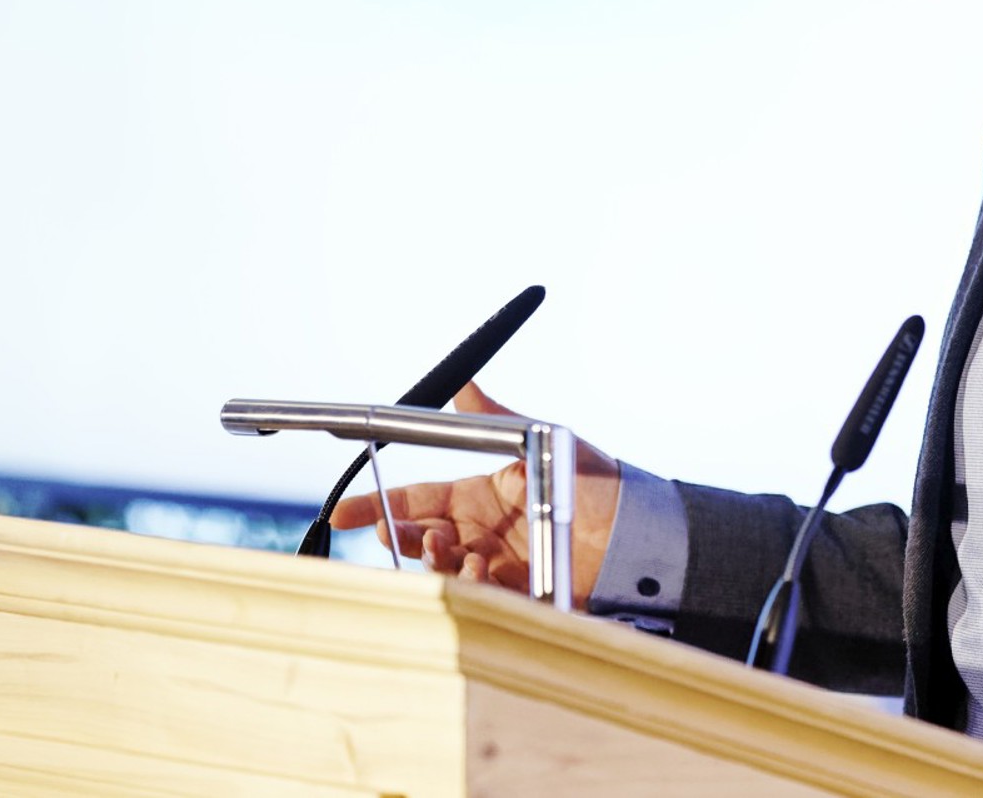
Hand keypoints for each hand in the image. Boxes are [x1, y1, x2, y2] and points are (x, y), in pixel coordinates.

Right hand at [330, 382, 622, 606]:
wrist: (640, 529)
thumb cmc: (596, 480)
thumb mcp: (543, 442)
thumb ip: (498, 418)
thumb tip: (466, 385)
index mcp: (482, 495)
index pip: (417, 499)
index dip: (378, 505)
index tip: (342, 513)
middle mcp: (483, 532)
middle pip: (419, 538)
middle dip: (399, 537)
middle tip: (396, 532)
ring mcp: (498, 566)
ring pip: (442, 570)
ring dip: (435, 559)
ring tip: (447, 545)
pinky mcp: (518, 596)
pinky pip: (477, 597)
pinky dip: (470, 584)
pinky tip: (483, 567)